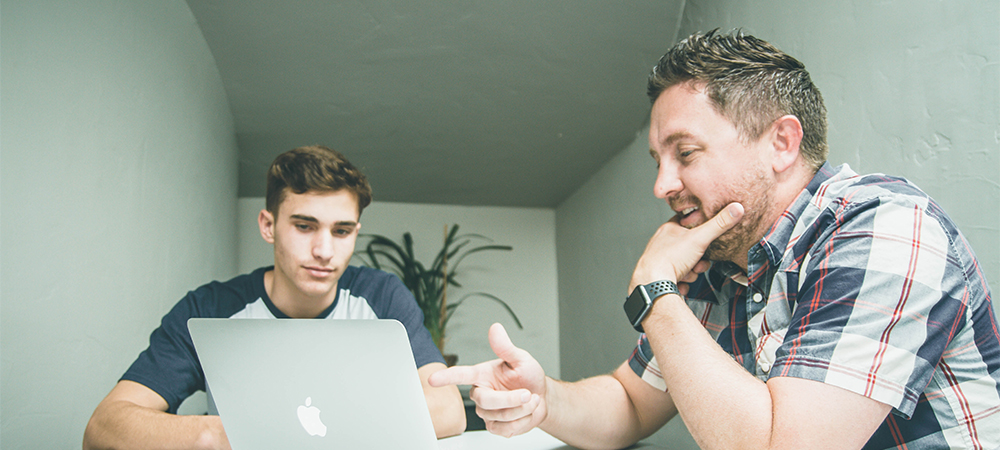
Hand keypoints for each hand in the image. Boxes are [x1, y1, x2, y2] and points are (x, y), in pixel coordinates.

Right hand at [428, 323, 546, 436]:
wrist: (542, 398)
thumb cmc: (529, 376)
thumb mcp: (521, 359)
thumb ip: (506, 347)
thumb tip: (495, 328)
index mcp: (482, 374)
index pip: (461, 375)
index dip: (447, 377)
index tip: (433, 379)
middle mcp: (482, 393)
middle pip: (486, 401)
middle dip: (511, 399)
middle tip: (528, 394)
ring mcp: (487, 412)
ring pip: (499, 416)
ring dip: (522, 409)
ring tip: (530, 399)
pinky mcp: (494, 426)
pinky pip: (505, 429)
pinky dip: (522, 422)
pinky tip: (525, 413)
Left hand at [630, 202, 743, 293]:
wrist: (653, 283)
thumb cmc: (670, 259)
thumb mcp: (700, 238)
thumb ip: (719, 224)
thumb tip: (735, 208)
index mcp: (669, 229)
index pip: (688, 223)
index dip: (700, 232)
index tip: (705, 239)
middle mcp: (662, 243)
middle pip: (689, 248)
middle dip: (698, 259)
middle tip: (698, 263)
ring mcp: (659, 260)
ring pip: (685, 265)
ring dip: (690, 272)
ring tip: (687, 273)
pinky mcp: (659, 276)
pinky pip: (677, 279)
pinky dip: (681, 282)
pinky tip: (680, 282)